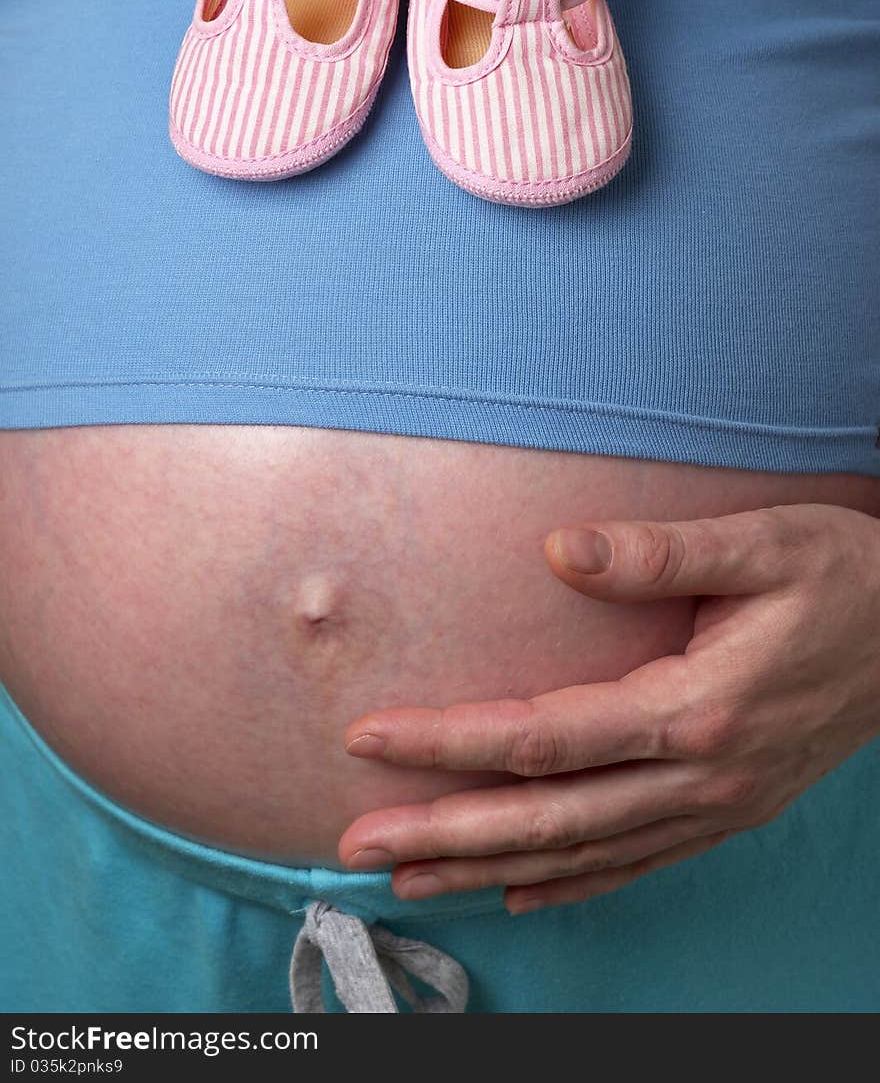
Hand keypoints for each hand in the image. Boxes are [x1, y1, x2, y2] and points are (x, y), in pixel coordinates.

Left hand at [337, 503, 879, 912]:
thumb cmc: (845, 577)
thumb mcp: (765, 544)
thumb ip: (658, 553)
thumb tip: (557, 549)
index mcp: (694, 709)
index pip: (542, 736)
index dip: (449, 741)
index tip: (370, 737)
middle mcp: (698, 776)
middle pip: (547, 816)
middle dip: (443, 832)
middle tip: (353, 848)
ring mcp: (714, 805)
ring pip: (581, 851)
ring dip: (487, 867)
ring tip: (407, 878)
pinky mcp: (727, 809)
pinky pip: (635, 861)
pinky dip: (571, 881)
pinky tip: (519, 892)